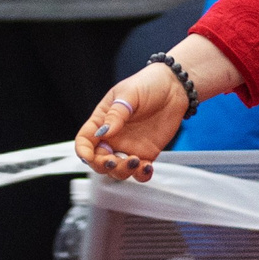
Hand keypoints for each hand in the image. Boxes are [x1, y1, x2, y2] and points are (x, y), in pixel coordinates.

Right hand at [76, 64, 190, 181]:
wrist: (175, 88)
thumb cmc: (147, 84)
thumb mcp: (128, 94)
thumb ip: (116, 114)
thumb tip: (104, 132)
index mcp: (101, 121)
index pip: (84, 140)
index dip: (83, 151)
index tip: (89, 156)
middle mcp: (112, 137)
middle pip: (98, 160)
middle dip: (103, 166)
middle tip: (114, 161)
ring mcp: (129, 147)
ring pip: (118, 170)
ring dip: (122, 171)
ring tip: (135, 161)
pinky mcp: (146, 153)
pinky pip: (139, 170)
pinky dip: (141, 175)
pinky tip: (147, 168)